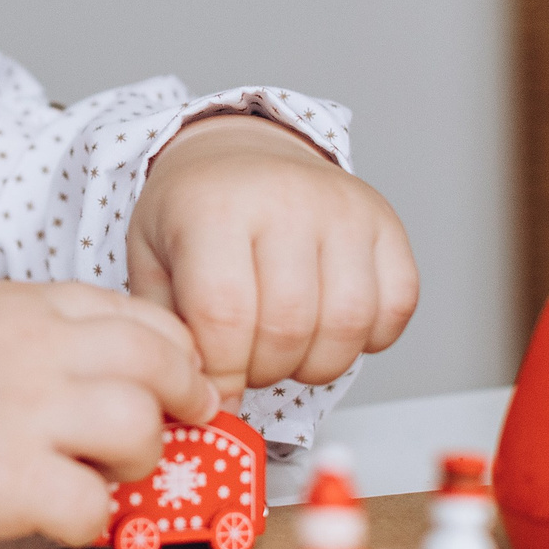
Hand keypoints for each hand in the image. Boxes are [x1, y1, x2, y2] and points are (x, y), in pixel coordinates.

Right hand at [0, 281, 217, 548]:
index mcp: (20, 307)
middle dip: (182, 400)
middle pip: (157, 362)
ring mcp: (22, 413)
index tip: (179, 382)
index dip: (174, 354)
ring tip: (102, 475)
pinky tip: (58, 516)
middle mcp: (30, 349)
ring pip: (139, 427)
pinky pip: (94, 506)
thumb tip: (119, 367)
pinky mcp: (10, 482)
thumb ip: (40, 335)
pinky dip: (88, 522)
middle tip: (179, 427)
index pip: (137, 315)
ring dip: (136, 462)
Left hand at [129, 115, 418, 398]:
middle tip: (245, 366)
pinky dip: (368, 338)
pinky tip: (328, 327)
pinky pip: (397, 306)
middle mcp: (286, 199)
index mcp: (215, 207)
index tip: (212, 393)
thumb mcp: (151, 259)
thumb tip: (192, 396)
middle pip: (288, 327)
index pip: (224, 314)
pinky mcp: (386, 223)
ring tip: (284, 351)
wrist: (239, 152)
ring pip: (348, 324)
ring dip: (315, 363)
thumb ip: (166, 327)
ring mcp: (344, 208)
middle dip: (263, 371)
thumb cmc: (194, 212)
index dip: (220, 374)